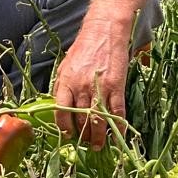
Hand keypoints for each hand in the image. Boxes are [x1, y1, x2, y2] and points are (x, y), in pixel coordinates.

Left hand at [53, 20, 130, 149]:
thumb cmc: (84, 47)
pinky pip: (117, 112)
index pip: (61, 112)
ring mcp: (100, 88)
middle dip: (83, 137)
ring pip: (97, 120)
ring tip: (99, 146)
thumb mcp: (65, 65)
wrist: (105, 30)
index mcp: (66, 82)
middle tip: (86, 145)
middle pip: (80, 120)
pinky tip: (119, 136)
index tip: (68, 136)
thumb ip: (61, 86)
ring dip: (98, 137)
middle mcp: (81, 87)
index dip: (64, 128)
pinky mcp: (117, 86)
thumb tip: (59, 107)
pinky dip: (119, 127)